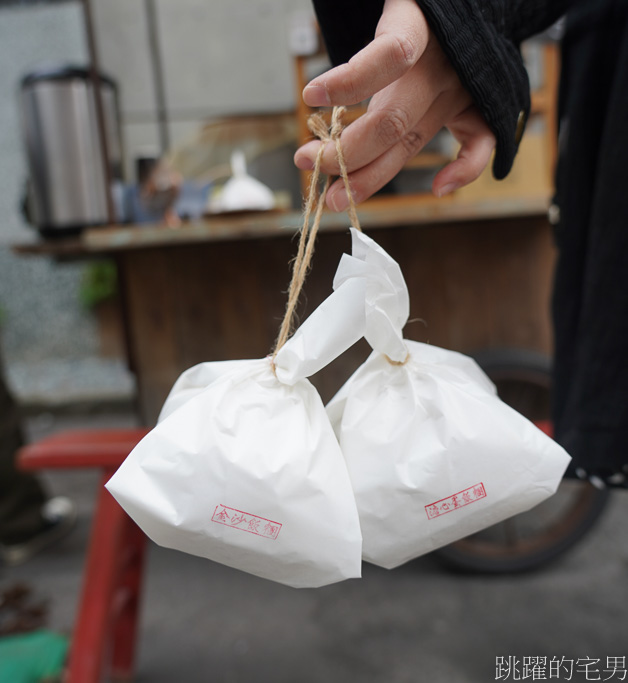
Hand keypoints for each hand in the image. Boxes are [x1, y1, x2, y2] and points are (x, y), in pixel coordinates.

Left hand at [294, 0, 495, 210]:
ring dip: (370, 176)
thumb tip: (315, 94)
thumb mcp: (388, 7)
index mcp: (421, 25)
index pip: (391, 54)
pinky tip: (437, 188)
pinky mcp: (476, 107)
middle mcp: (443, 64)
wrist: (465, 4)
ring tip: (335, 197)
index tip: (309, 96)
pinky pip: (480, 143)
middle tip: (306, 161)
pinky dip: (465, 170)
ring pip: (414, 142)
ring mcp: (461, 89)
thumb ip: (360, 43)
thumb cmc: (413, 8)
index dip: (350, 81)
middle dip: (344, 152)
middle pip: (392, 121)